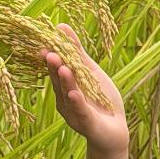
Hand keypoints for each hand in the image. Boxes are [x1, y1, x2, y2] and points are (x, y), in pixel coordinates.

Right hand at [38, 24, 129, 155]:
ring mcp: (75, 114)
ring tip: (63, 68)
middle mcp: (65, 100)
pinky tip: (74, 94)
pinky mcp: (88, 125)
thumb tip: (61, 26)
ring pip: (69, 96)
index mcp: (65, 87)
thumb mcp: (90, 72)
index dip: (50, 58)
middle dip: (55, 68)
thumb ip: (77, 52)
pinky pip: (82, 112)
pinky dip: (78, 103)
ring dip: (66, 83)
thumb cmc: (101, 100)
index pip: (56, 70)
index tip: (44, 44)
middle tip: (49, 53)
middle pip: (59, 82)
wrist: (115, 132)